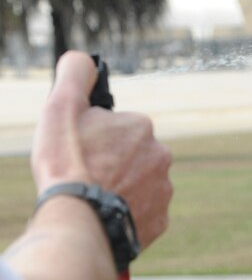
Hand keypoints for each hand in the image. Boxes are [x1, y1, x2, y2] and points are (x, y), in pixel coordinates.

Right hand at [30, 51, 172, 248]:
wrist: (79, 220)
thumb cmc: (67, 163)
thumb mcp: (61, 107)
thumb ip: (75, 75)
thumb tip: (85, 60)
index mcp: (141, 127)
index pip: (116, 128)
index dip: (93, 140)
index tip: (79, 152)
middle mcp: (160, 155)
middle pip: (129, 156)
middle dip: (110, 164)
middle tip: (85, 177)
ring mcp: (163, 189)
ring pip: (138, 184)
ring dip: (119, 189)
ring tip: (94, 198)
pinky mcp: (160, 219)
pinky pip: (143, 212)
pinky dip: (126, 213)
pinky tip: (107, 216)